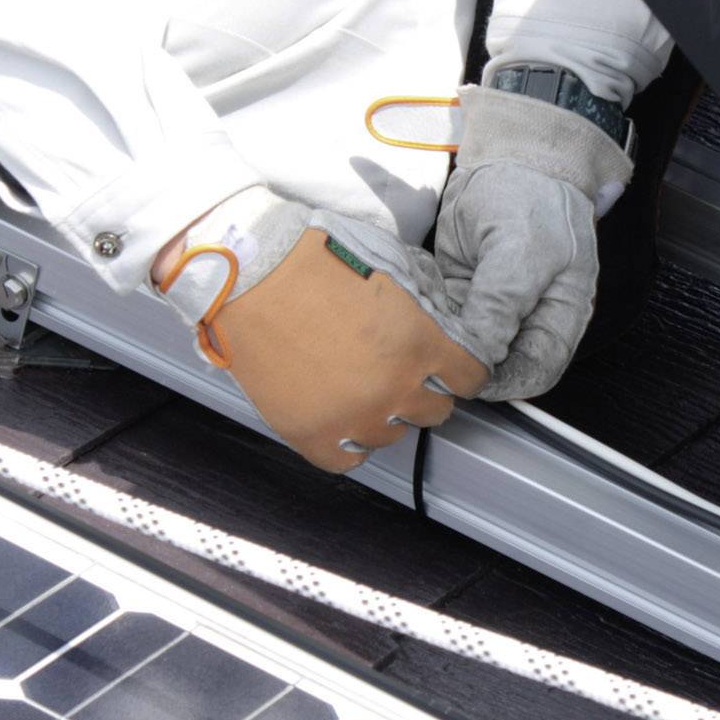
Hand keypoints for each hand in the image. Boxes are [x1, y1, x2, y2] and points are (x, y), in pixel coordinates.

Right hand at [157, 188, 487, 471]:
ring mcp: (352, 415)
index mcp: (419, 342)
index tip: (450, 368)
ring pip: (392, 435)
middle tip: (402, 374)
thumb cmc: (312, 260)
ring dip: (384, 415)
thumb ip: (422, 307)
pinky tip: (344, 422)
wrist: (249, 275)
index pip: (471, 378)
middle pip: (436, 411)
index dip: (461, 370)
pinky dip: (349, 444)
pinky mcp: (310, 433)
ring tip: (362, 390)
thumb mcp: (388, 268)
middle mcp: (393, 386)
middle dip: (424, 391)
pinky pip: (347, 459)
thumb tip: (439, 325)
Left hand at [436, 85, 631, 400]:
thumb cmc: (534, 196)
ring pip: (463, 341)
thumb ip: (500, 307)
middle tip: (432, 357)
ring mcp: (492, 302)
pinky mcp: (463, 285)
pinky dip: (425, 312)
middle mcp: (526, 316)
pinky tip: (411, 303)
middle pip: (495, 362)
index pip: (535, 371)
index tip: (468, 381)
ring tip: (417, 327)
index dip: (504, 384)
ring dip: (439, 338)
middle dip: (464, 362)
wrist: (513, 149)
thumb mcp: (522, 252)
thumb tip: (480, 357)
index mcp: (559, 315)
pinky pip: (442, 312)